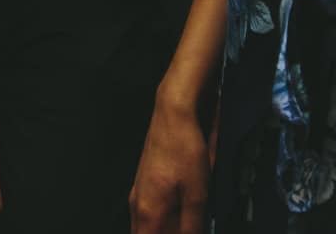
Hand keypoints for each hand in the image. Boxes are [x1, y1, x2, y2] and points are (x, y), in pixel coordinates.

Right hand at [129, 99, 208, 232]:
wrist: (174, 114)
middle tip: (185, 227)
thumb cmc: (184, 149)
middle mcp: (138, 205)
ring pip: (146, 226)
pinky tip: (179, 214)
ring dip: (164, 229)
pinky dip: (161, 221)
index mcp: (149, 212)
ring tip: (184, 223)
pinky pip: (149, 213)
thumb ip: (192, 226)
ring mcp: (138, 193)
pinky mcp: (144, 183)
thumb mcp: (197, 195)